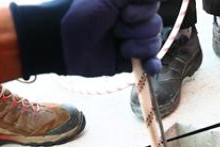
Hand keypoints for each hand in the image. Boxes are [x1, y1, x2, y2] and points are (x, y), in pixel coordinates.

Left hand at [10, 0, 162, 77]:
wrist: (64, 43)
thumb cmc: (81, 14)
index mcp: (128, 3)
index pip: (153, 5)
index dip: (143, 10)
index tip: (124, 12)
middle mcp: (132, 20)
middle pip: (155, 24)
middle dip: (136, 28)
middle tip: (114, 28)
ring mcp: (132, 41)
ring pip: (154, 42)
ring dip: (136, 45)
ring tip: (117, 45)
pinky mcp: (128, 61)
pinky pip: (151, 62)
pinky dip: (152, 65)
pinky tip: (150, 68)